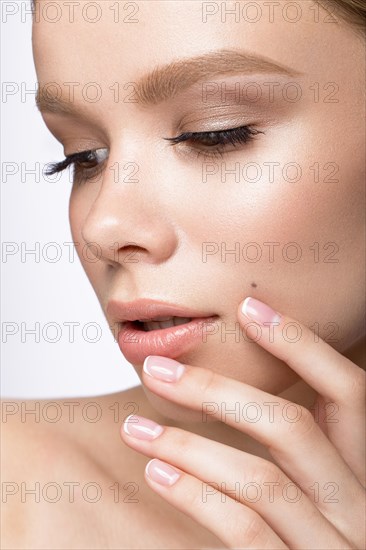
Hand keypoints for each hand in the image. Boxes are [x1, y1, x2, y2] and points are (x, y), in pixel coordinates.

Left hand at [120, 297, 364, 548]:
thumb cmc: (313, 537)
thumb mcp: (321, 487)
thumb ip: (302, 448)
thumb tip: (242, 388)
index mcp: (365, 471)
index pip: (349, 391)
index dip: (303, 344)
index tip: (249, 306)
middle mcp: (360, 505)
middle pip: (291, 426)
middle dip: (218, 391)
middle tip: (158, 372)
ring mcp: (334, 547)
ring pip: (261, 477)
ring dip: (189, 445)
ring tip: (136, 428)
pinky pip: (245, 530)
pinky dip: (197, 495)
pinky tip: (158, 473)